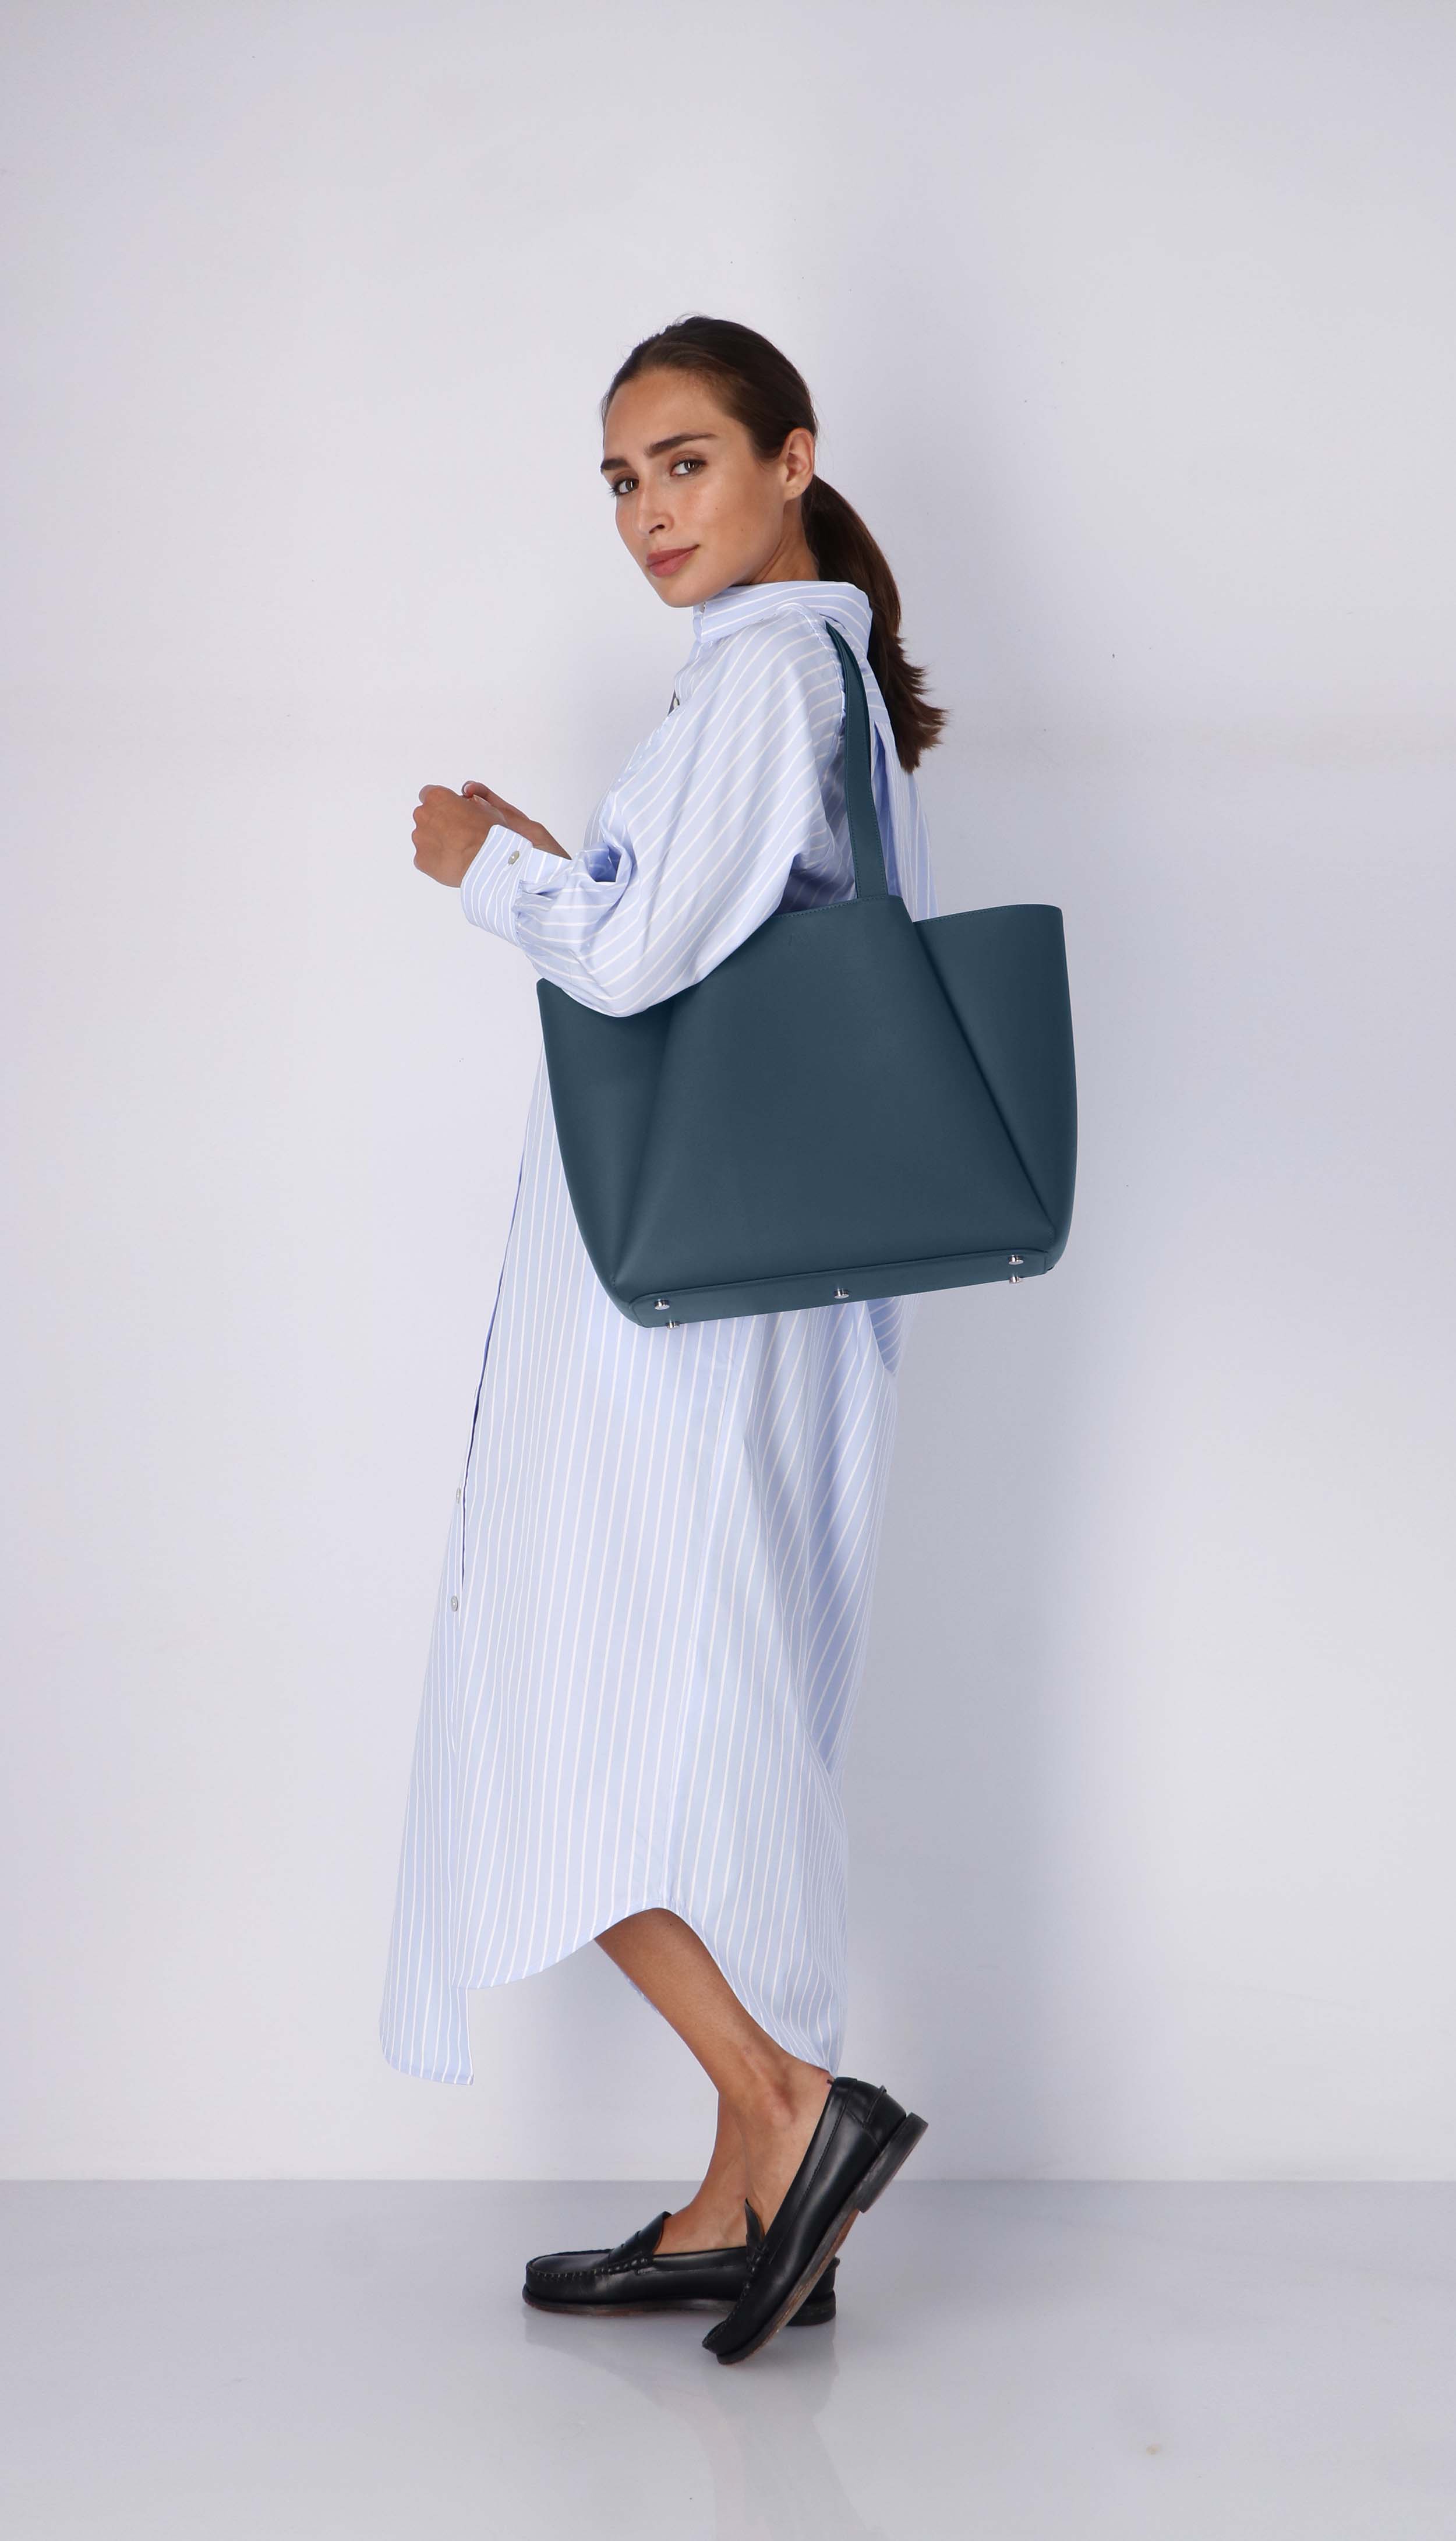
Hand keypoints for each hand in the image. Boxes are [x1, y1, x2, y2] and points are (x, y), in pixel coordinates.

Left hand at [411, 782, 567, 887]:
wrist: (487, 861)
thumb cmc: (490, 832)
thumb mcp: (486, 808)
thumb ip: (469, 804)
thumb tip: (465, 806)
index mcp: (438, 797)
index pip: (429, 794)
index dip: (442, 804)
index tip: (451, 813)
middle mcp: (424, 815)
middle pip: (426, 817)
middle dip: (438, 824)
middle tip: (457, 835)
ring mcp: (420, 838)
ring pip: (424, 838)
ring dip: (437, 842)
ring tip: (457, 852)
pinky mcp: (420, 860)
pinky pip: (426, 859)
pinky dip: (436, 861)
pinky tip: (453, 863)